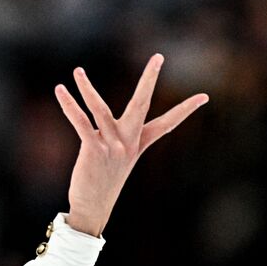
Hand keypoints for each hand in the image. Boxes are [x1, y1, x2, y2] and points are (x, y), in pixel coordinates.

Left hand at [54, 54, 207, 236]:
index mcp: (138, 144)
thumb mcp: (117, 159)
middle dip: (150, 79)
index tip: (205, 96)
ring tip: (77, 71)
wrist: (92, 208)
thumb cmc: (102, 182)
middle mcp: (128, 142)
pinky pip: (80, 122)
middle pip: (142, 104)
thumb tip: (99, 122)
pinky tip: (61, 91)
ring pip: (100, 109)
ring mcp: (112, 145)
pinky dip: (69, 105)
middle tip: (158, 57)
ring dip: (86, 88)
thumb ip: (113, 138)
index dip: (186, 110)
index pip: (167, 124)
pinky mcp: (94, 149)